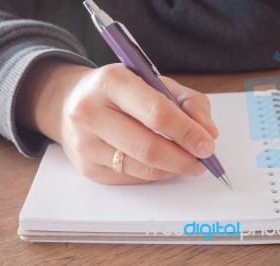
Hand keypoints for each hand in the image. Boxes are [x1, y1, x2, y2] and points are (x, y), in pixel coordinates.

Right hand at [16, 60, 217, 183]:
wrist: (70, 103)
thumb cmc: (119, 92)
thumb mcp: (153, 81)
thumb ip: (188, 102)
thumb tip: (209, 132)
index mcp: (112, 82)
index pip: (156, 113)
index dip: (187, 132)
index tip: (208, 144)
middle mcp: (91, 112)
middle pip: (148, 147)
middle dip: (183, 158)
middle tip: (202, 161)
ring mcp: (85, 143)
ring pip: (141, 168)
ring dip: (172, 169)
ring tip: (187, 162)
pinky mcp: (87, 167)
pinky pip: (131, 178)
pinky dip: (154, 174)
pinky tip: (162, 164)